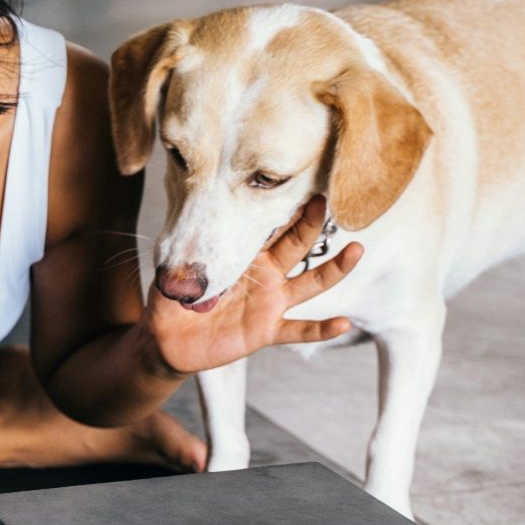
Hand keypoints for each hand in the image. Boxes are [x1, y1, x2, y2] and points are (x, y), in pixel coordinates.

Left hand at [142, 196, 362, 376]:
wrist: (168, 339)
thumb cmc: (173, 299)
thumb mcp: (176, 270)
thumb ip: (185, 254)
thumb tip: (183, 236)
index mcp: (244, 255)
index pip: (270, 228)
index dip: (284, 209)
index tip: (300, 184)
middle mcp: (265, 276)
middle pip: (296, 246)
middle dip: (311, 224)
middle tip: (324, 202)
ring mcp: (270, 303)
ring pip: (310, 283)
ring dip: (335, 268)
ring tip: (357, 250)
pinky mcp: (266, 331)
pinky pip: (299, 330)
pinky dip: (322, 329)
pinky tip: (343, 323)